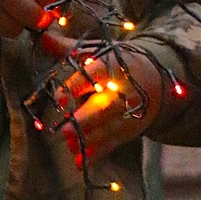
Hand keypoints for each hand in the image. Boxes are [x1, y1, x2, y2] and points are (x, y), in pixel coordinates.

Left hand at [39, 33, 165, 163]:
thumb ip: (68, 48)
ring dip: (90, 139)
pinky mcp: (131, 128)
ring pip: (110, 127)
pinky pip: (115, 142)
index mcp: (112, 66)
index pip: (94, 75)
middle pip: (105, 106)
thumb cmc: (117, 64)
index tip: (60, 99)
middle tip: (64, 130)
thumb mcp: (97, 52)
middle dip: (86, 119)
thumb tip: (43, 37)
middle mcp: (122, 89)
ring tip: (70, 146)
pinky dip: (99, 153)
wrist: (158, 78)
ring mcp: (130, 112)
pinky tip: (81, 162)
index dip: (77, 87)